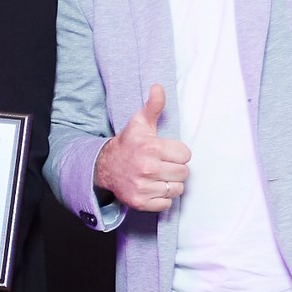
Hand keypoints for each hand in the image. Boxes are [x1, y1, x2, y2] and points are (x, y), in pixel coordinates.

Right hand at [93, 84, 189, 211]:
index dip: (178, 153)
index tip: (166, 152)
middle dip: (175, 169)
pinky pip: (166, 203)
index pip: (186, 155)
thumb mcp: (140, 122)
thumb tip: (159, 87)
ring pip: (176, 189)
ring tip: (158, 176)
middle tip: (162, 165)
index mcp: (151, 148)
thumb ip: (154, 105)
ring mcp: (142, 186)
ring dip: (170, 184)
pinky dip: (161, 198)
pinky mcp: (139, 202)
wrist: (105, 166)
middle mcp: (147, 168)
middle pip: (183, 173)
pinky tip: (152, 188)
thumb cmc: (129, 144)